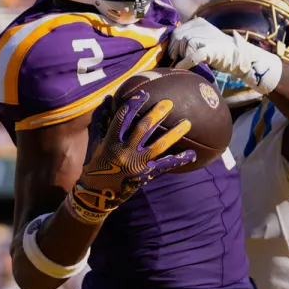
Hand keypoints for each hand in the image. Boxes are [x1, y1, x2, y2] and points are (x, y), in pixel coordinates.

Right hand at [66, 92, 195, 222]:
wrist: (97, 194)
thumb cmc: (96, 164)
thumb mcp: (95, 142)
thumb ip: (101, 121)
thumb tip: (108, 99)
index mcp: (111, 141)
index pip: (123, 118)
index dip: (133, 104)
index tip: (144, 94)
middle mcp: (125, 151)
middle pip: (143, 128)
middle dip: (157, 113)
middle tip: (169, 103)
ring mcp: (137, 164)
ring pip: (159, 145)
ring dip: (174, 133)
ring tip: (187, 123)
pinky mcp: (146, 175)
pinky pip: (165, 166)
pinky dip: (179, 160)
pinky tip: (193, 154)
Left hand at [168, 17, 282, 94]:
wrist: (239, 55)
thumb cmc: (218, 50)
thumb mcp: (202, 37)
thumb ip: (189, 38)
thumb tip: (170, 47)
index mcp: (197, 22)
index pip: (176, 32)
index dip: (172, 44)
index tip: (173, 54)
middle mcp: (200, 27)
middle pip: (177, 39)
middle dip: (174, 51)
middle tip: (178, 60)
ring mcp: (205, 38)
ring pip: (183, 47)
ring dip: (182, 57)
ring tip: (186, 63)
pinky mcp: (209, 50)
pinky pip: (192, 56)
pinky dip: (184, 63)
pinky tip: (180, 68)